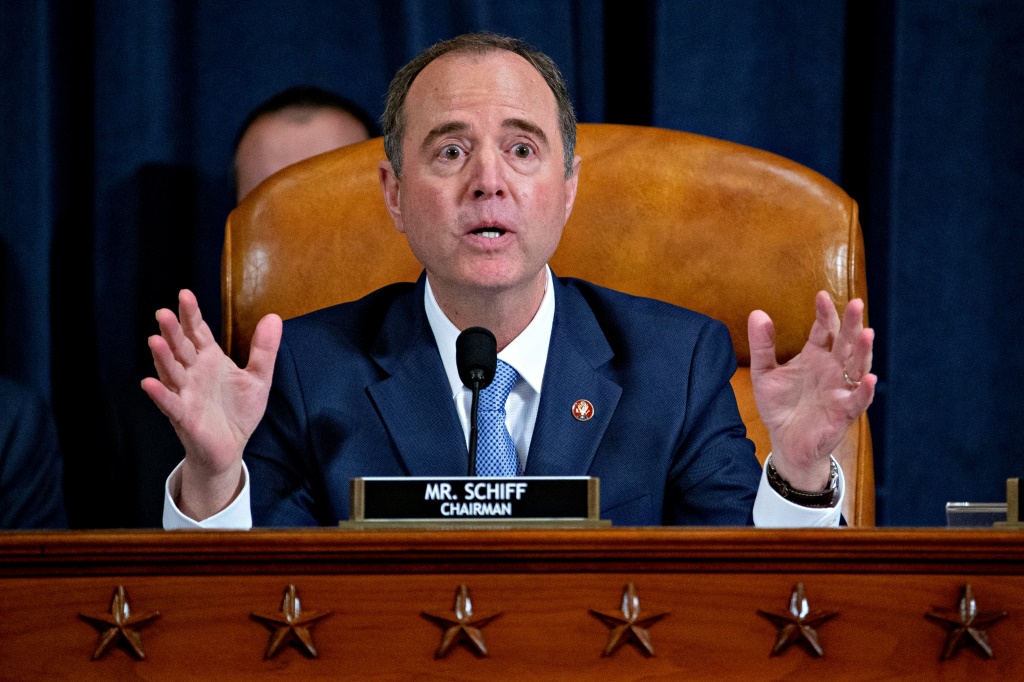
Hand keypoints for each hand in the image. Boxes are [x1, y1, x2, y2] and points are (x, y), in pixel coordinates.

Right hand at [141, 289, 281, 518]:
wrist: (231, 446)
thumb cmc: (239, 410)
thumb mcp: (259, 378)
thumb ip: (264, 349)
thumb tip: (274, 317)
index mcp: (210, 360)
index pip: (198, 332)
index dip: (192, 315)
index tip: (185, 294)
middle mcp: (193, 373)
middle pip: (181, 348)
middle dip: (173, 331)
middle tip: (164, 313)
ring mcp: (185, 393)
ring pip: (171, 372)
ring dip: (162, 357)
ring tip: (155, 340)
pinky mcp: (184, 416)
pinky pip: (170, 403)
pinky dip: (160, 394)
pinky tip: (149, 383)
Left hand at [747, 291, 874, 489]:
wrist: (785, 442)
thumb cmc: (780, 406)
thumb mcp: (765, 373)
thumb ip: (762, 345)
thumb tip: (757, 313)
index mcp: (816, 356)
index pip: (824, 330)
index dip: (824, 314)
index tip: (821, 296)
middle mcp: (833, 369)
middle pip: (846, 342)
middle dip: (851, 324)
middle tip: (855, 303)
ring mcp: (841, 389)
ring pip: (857, 366)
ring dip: (863, 351)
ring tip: (867, 333)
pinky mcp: (844, 413)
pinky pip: (857, 400)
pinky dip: (864, 390)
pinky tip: (868, 378)